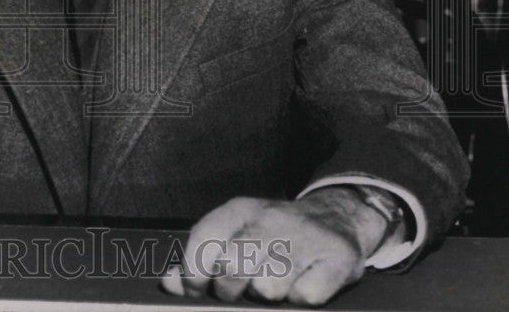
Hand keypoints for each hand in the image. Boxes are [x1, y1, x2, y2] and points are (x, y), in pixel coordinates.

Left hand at [161, 190, 389, 305]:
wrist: (338, 216)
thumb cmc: (275, 232)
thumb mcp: (236, 231)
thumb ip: (202, 257)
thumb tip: (169, 283)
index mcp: (242, 210)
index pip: (205, 237)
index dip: (192, 271)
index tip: (193, 289)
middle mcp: (271, 220)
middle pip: (232, 266)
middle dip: (228, 288)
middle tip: (236, 291)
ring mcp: (305, 240)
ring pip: (268, 288)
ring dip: (267, 294)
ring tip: (274, 282)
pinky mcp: (337, 261)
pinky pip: (304, 297)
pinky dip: (300, 298)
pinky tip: (302, 284)